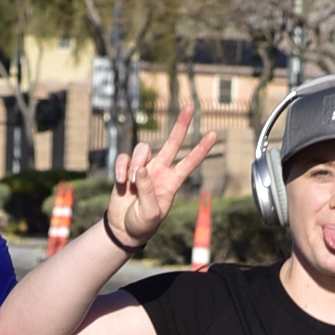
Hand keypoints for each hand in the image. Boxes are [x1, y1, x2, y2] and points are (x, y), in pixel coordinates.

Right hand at [107, 105, 217, 251]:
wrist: (124, 228)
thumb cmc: (142, 224)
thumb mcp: (150, 214)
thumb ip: (148, 192)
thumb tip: (140, 169)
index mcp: (172, 182)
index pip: (189, 162)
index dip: (201, 149)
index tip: (214, 134)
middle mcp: (160, 171)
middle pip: (172, 143)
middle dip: (181, 125)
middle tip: (190, 106)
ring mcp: (143, 168)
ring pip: (143, 149)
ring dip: (135, 163)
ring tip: (129, 181)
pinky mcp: (126, 168)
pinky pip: (124, 158)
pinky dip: (120, 168)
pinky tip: (120, 182)